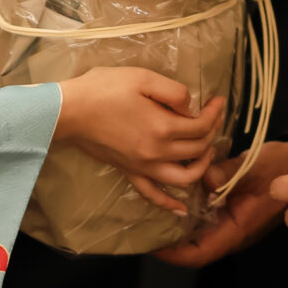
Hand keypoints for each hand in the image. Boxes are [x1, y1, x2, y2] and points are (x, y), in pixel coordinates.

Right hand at [55, 69, 226, 211]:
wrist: (69, 111)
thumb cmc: (103, 89)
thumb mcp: (142, 78)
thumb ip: (174, 92)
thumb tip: (190, 108)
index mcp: (163, 127)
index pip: (201, 125)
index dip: (215, 112)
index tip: (218, 100)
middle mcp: (157, 152)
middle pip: (198, 149)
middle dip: (211, 132)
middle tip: (211, 117)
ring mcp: (143, 166)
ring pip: (184, 178)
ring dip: (201, 166)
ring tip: (204, 152)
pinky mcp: (129, 171)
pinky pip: (152, 194)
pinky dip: (169, 203)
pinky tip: (181, 209)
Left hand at [154, 141, 287, 267]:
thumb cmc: (282, 167)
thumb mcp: (256, 167)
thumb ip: (229, 173)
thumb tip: (205, 179)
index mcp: (237, 228)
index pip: (200, 254)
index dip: (174, 254)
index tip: (151, 245)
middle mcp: (231, 231)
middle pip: (194, 248)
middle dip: (168, 243)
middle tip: (143, 225)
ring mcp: (230, 222)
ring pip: (197, 234)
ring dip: (176, 227)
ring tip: (151, 211)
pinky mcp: (229, 210)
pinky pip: (203, 218)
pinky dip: (187, 212)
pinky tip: (173, 195)